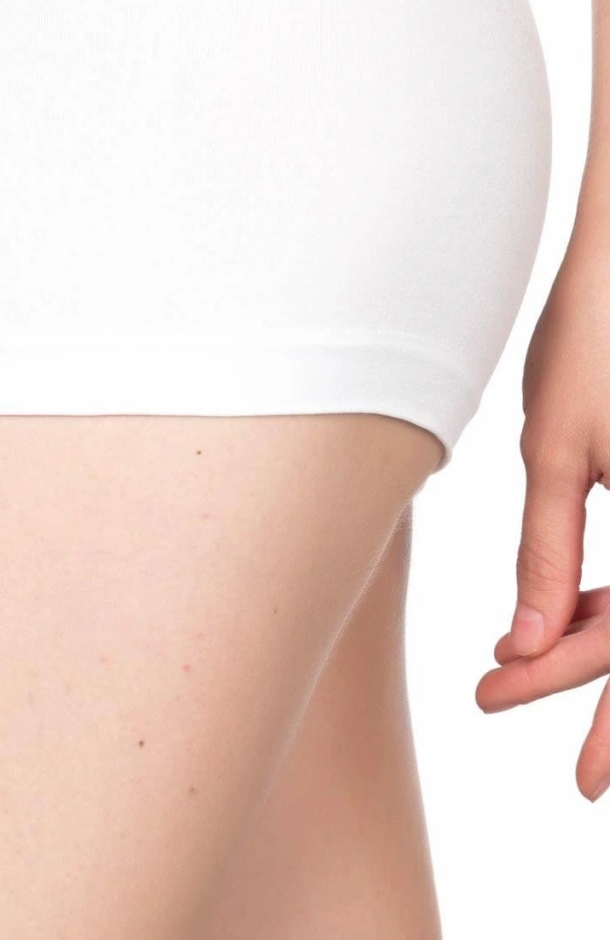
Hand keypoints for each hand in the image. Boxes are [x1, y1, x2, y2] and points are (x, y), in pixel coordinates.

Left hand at [475, 233, 609, 800]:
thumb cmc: (593, 338)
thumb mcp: (556, 448)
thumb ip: (546, 553)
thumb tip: (523, 645)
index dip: (609, 719)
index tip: (581, 782)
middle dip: (592, 687)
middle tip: (529, 727)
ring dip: (597, 640)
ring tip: (519, 670)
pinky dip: (609, 594)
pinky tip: (563, 611)